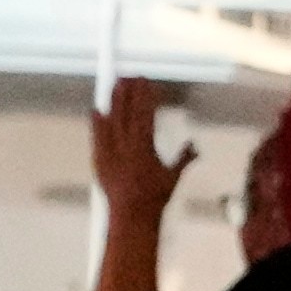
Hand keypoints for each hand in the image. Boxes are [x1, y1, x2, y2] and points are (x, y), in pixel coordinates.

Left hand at [88, 79, 185, 217]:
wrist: (132, 214)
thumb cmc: (155, 198)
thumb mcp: (173, 177)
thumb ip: (184, 159)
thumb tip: (194, 146)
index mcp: (146, 146)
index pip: (145, 113)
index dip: (145, 95)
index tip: (146, 81)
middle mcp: (127, 144)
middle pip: (127, 111)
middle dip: (128, 91)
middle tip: (128, 76)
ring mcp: (111, 151)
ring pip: (111, 119)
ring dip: (113, 100)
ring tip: (114, 85)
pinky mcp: (99, 159)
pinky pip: (96, 136)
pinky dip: (96, 123)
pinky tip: (96, 110)